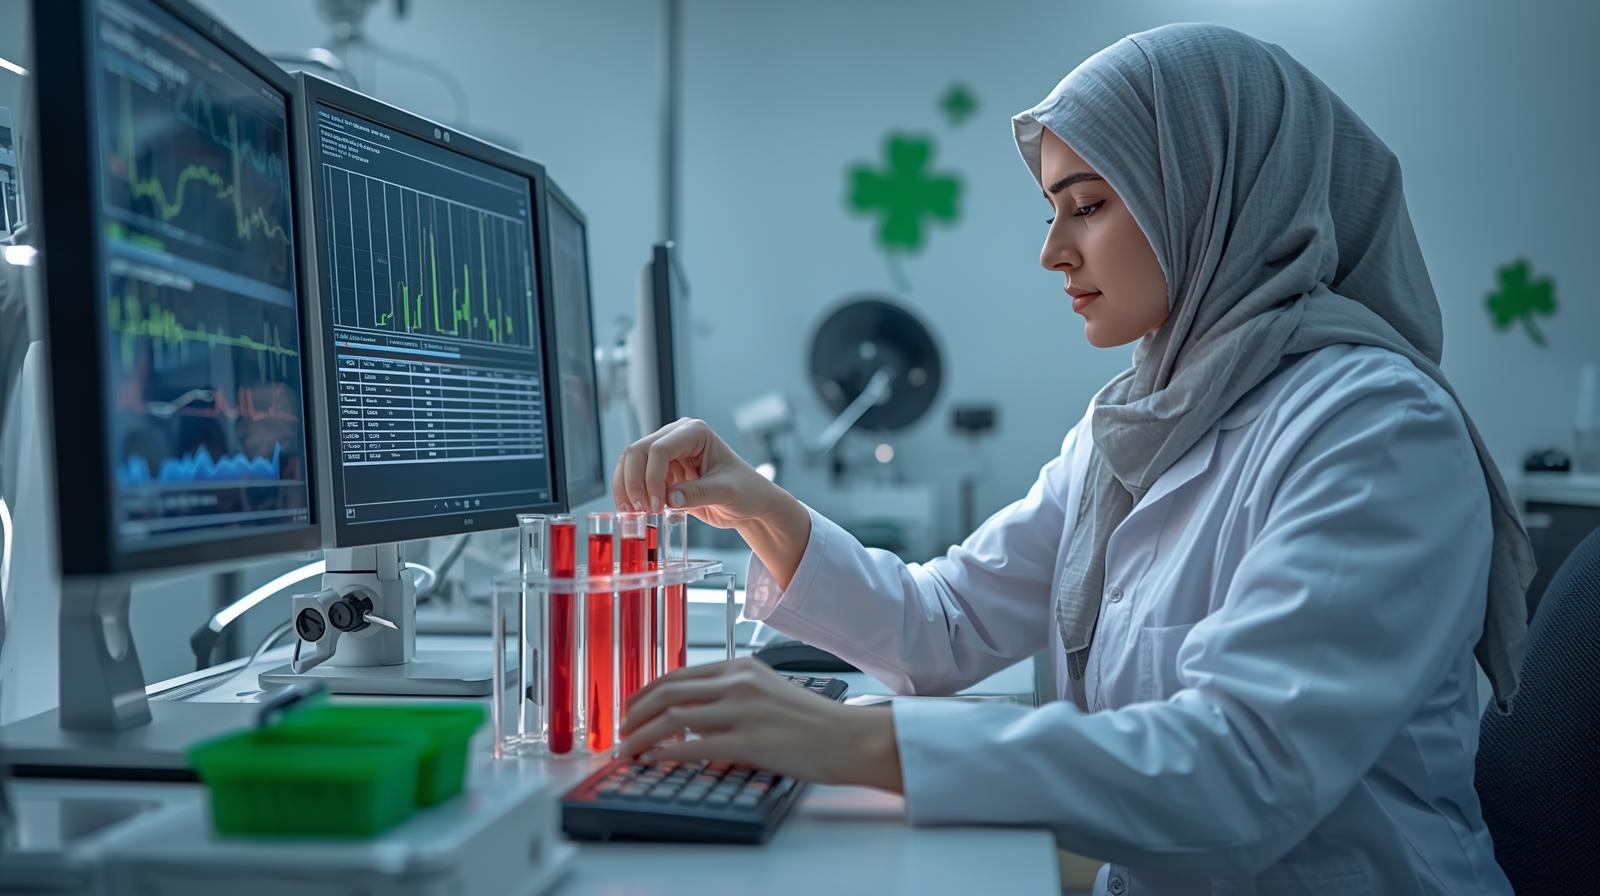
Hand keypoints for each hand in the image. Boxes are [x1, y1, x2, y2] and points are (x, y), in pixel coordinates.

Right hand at [612, 418, 781, 528]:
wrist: (748, 503)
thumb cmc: (745, 490)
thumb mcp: (727, 492)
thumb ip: (700, 493)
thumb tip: (670, 499)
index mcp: (695, 432)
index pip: (660, 449)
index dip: (652, 477)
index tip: (658, 506)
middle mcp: (676, 437)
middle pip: (638, 452)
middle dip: (635, 482)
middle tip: (642, 510)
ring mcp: (666, 454)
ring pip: (630, 464)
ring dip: (627, 488)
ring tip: (634, 513)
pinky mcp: (660, 472)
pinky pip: (635, 478)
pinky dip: (630, 494)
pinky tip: (634, 511)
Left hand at [617, 658, 903, 791]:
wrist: (846, 737)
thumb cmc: (811, 721)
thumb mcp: (767, 692)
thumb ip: (729, 696)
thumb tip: (690, 715)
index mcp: (741, 667)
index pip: (678, 675)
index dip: (645, 692)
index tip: (630, 708)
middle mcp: (738, 683)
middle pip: (668, 692)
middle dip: (635, 712)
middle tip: (620, 730)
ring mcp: (742, 711)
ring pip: (673, 718)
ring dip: (641, 735)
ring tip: (628, 749)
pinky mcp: (748, 741)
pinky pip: (693, 746)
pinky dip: (665, 753)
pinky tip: (654, 761)